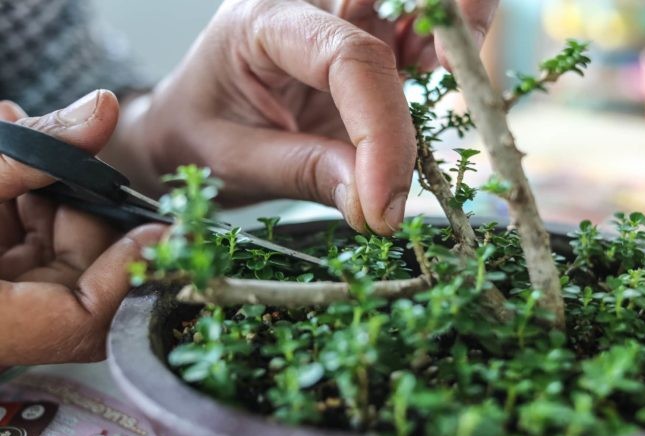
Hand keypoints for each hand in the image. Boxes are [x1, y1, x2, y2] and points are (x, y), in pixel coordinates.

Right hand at [0, 91, 164, 364]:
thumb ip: (31, 153)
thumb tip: (102, 108)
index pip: (86, 318)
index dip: (128, 270)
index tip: (159, 229)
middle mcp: (4, 323)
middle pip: (80, 275)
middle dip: (85, 208)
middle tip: (78, 154)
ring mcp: (1, 300)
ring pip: (54, 251)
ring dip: (49, 190)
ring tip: (19, 130)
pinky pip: (24, 241)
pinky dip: (25, 196)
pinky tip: (12, 151)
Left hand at [116, 0, 497, 234]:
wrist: (190, 116)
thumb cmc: (198, 131)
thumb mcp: (234, 159)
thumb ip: (304, 172)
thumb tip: (374, 202)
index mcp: (265, 22)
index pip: (350, 60)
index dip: (381, 134)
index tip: (384, 205)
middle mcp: (312, 5)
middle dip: (447, 21)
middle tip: (453, 77)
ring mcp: (344, 20)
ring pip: (420, 6)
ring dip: (453, 38)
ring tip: (449, 87)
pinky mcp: (368, 43)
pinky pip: (422, 34)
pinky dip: (446, 54)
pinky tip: (438, 84)